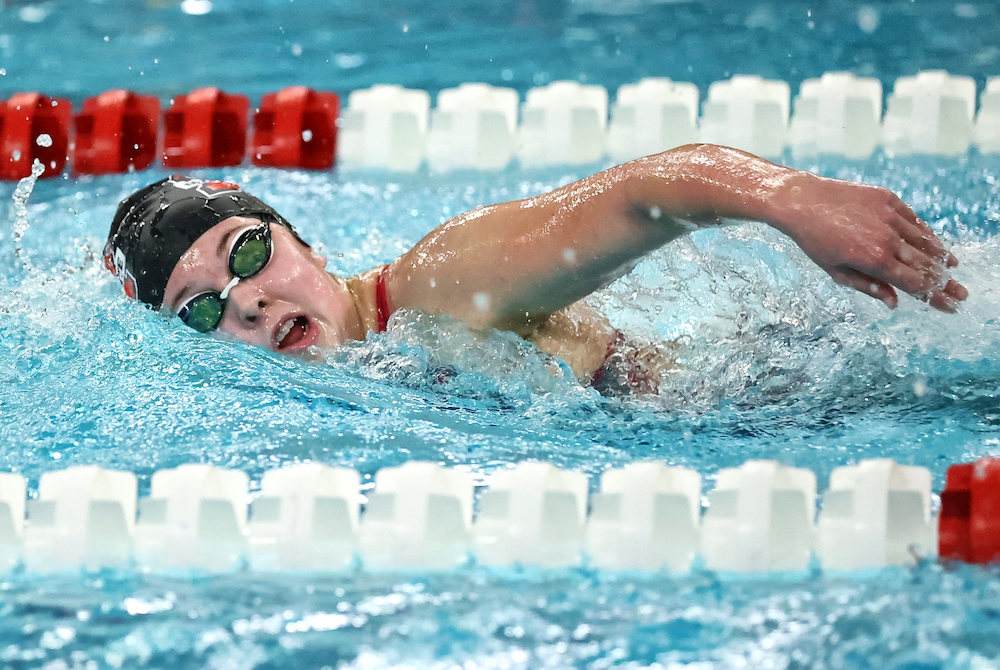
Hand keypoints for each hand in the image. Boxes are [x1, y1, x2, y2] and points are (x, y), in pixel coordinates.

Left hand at [772, 173, 967, 312]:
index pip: (914, 284)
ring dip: (940, 258)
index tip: (950, 306)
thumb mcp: (836, 271)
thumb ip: (868, 287)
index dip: (934, 297)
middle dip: (945, 282)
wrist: (802, 202)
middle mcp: (887, 238)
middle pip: (925, 265)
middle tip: (961, 294)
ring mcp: (890, 216)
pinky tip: (934, 244)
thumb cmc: (815, 241)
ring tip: (951, 270)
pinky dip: (926, 235)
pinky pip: (914, 221)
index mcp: (874, 261)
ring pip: (923, 241)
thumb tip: (894, 302)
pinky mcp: (888, 199)